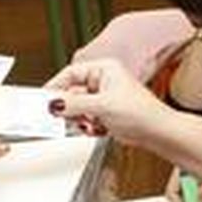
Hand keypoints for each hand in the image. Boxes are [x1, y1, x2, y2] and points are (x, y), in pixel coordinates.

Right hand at [45, 58, 169, 146]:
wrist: (157, 132)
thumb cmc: (141, 112)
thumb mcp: (101, 106)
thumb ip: (74, 104)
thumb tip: (53, 103)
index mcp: (104, 69)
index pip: (71, 73)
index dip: (56, 86)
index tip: (44, 99)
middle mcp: (103, 81)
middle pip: (72, 93)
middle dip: (71, 109)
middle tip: (65, 118)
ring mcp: (104, 98)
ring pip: (78, 108)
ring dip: (81, 119)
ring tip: (91, 124)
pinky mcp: (105, 113)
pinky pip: (86, 118)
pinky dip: (88, 126)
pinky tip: (97, 129)